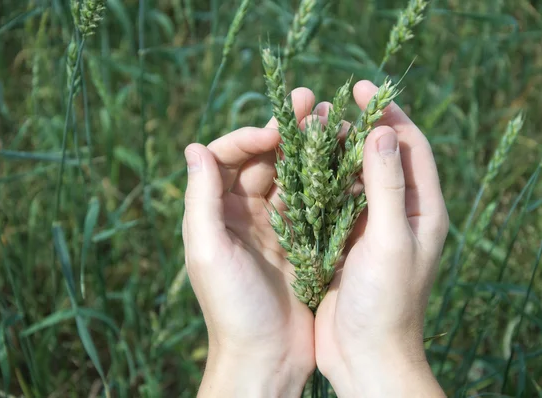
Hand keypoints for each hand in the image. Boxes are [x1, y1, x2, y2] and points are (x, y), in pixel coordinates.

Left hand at [182, 88, 317, 396]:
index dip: (251, 136)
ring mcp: (276, 227)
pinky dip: (328, 182)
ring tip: (335, 122)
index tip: (277, 130)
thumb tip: (194, 146)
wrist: (267, 357)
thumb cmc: (232, 307)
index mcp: (217, 212)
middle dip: (287, 131)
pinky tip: (347, 163)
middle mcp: (244, 213)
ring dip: (311, 150)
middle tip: (314, 102)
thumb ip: (201, 199)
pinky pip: (314, 203)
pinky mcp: (303, 242)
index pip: (228, 156)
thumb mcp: (208, 251)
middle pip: (265, 160)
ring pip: (293, 176)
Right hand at [315, 80, 448, 396]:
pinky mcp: (344, 243)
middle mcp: (399, 214)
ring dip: (333, 154)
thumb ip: (387, 186)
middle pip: (380, 157)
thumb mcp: (391, 241)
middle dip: (356, 128)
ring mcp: (370, 228)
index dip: (389, 113)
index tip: (361, 88)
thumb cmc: (386, 303)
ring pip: (353, 178)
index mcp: (422, 210)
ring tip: (307, 131)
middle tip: (326, 107)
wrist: (366, 357)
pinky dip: (317, 184)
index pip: (411, 147)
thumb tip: (381, 131)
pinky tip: (296, 171)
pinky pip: (332, 202)